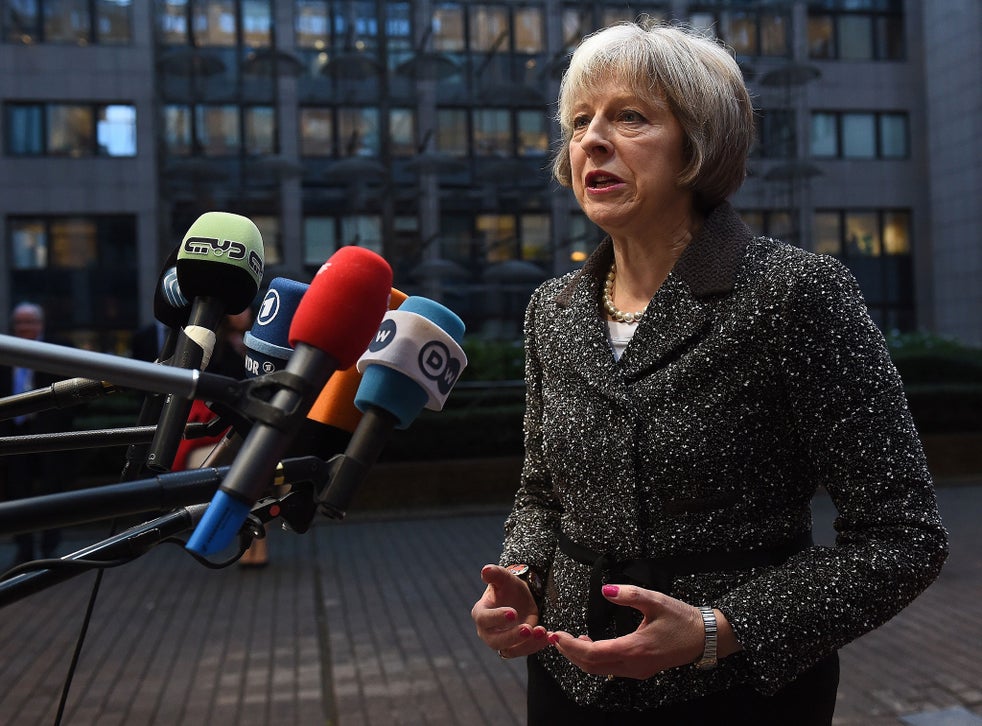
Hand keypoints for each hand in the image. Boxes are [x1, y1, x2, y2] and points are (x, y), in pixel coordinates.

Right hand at [471, 564, 549, 657]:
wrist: (519, 597)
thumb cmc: (507, 587)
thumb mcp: (503, 578)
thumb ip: (495, 574)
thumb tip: (485, 570)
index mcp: (481, 613)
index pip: (484, 619)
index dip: (497, 617)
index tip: (513, 613)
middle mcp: (487, 631)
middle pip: (495, 640)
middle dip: (512, 636)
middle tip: (528, 629)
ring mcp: (501, 641)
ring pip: (511, 650)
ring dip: (527, 644)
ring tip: (542, 631)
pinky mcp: (515, 647)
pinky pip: (524, 650)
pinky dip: (536, 645)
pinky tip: (548, 636)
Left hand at [548, 584, 719, 678]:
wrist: (705, 637)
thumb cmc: (681, 618)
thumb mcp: (656, 600)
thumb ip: (629, 594)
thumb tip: (605, 590)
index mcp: (634, 649)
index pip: (592, 654)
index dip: (570, 646)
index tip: (556, 635)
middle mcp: (633, 665)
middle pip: (591, 666)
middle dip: (569, 653)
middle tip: (553, 638)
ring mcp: (637, 670)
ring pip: (600, 670)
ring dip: (581, 657)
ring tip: (567, 640)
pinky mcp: (641, 670)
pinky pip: (610, 669)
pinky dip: (594, 659)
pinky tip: (590, 644)